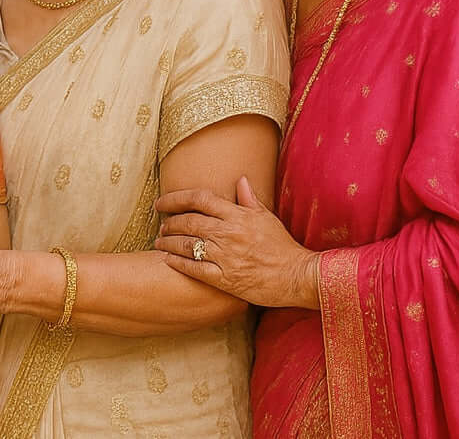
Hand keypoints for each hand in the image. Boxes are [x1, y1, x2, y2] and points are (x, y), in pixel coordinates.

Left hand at [155, 176, 320, 309]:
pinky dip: (177, 263)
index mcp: (237, 216)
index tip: (161, 203)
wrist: (298, 277)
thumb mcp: (267, 218)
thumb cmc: (283, 246)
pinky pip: (194, 269)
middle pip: (188, 222)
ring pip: (187, 245)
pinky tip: (167, 260)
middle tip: (161, 224)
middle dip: (169, 222)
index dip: (175, 198)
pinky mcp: (225, 279)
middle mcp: (228, 233)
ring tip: (159, 241)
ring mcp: (225, 257)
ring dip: (168, 242)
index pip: (199, 199)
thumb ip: (249, 199)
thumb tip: (240, 179)